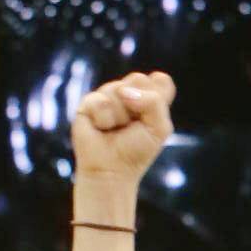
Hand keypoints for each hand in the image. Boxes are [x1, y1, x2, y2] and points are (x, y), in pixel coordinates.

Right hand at [71, 71, 175, 187]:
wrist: (111, 171)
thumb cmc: (136, 152)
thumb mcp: (159, 128)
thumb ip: (154, 101)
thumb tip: (124, 91)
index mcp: (148, 97)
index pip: (161, 81)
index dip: (158, 97)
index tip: (151, 119)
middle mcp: (128, 92)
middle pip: (139, 78)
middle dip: (138, 107)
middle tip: (132, 127)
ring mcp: (108, 95)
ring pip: (119, 88)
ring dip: (121, 116)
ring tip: (115, 130)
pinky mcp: (89, 102)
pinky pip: (101, 100)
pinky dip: (104, 119)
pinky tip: (101, 129)